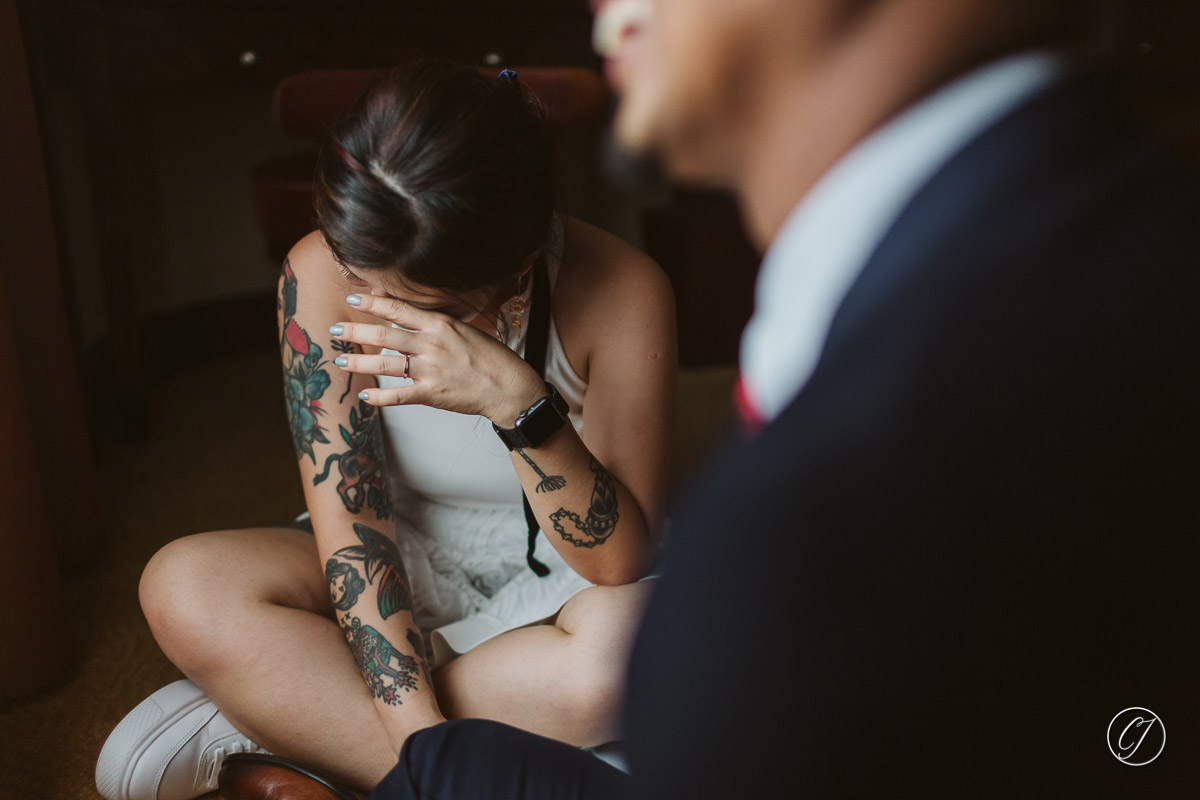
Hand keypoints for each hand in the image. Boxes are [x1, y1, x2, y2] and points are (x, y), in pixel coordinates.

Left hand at [329, 294, 545, 424]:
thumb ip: (435, 324)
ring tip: (340, 361)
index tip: (353, 299)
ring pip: (385, 364)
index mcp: (440, 325)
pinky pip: (398, 395)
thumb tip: (406, 318)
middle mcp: (432, 345)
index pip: (399, 310)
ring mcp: (430, 370)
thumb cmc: (489, 357)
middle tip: (334, 329)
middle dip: (355, 332)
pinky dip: (379, 397)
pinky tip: (364, 394)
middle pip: (384, 335)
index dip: (373, 303)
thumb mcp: (464, 330)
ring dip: (359, 362)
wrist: (507, 386)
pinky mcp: (431, 394)